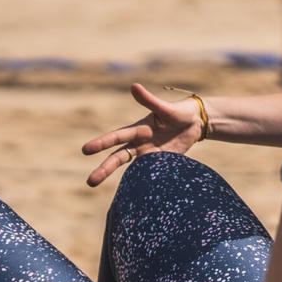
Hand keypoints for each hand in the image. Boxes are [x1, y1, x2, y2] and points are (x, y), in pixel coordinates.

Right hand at [81, 84, 201, 186]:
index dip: (102, 143)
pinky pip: (148, 174)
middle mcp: (139, 143)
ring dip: (117, 177)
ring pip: (129, 168)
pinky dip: (140, 183)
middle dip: (105, 169)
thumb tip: (134, 86)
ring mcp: (149, 155)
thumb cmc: (179, 111)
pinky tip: (132, 194)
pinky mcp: (160, 164)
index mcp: (138, 129)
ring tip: (99, 187)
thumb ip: (149, 101)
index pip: (117, 137)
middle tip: (90, 181)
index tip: (86, 150)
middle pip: (118, 157)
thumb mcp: (165, 108)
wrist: (196, 123)